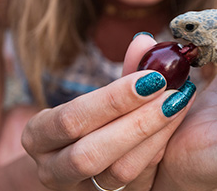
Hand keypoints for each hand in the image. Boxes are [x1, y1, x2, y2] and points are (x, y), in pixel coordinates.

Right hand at [21, 34, 195, 190]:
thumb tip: (146, 41)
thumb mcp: (98, 95)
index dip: (113, 99)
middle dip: (136, 122)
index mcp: (37, 136)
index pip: (71, 119)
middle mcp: (52, 170)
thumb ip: (124, 71)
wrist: (79, 162)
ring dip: (154, 136)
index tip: (153, 77)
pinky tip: (176, 122)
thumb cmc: (91, 118)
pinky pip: (138, 182)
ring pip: (118, 173)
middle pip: (91, 154)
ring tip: (179, 103)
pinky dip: (159, 151)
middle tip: (172, 93)